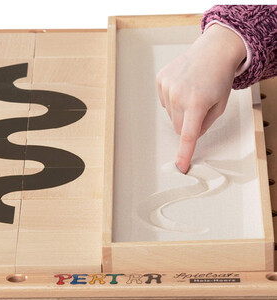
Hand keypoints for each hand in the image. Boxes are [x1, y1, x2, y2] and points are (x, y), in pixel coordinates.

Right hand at [156, 24, 245, 173]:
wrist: (213, 51)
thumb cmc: (219, 77)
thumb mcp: (219, 105)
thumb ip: (205, 125)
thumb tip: (190, 134)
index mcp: (197, 103)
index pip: (188, 135)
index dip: (184, 153)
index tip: (180, 166)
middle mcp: (178, 95)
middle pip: (177, 127)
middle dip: (187, 124)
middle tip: (198, 107)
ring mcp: (167, 86)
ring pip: (170, 114)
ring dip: (180, 110)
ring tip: (191, 93)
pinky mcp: (161, 80)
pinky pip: (164, 101)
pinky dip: (172, 99)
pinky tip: (182, 87)